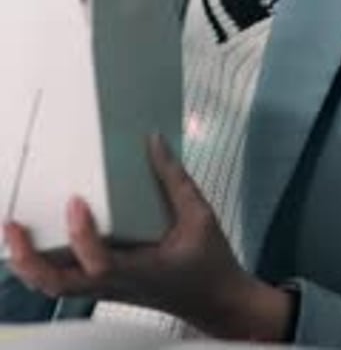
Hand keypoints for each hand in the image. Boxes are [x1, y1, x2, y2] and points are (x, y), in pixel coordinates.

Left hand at [3, 135, 293, 341]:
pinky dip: (43, 262)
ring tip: (15, 229)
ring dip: (29, 262)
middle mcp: (116, 284)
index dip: (82, 237)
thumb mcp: (200, 214)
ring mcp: (107, 289)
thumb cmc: (210, 261)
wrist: (217, 302)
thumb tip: (152, 141)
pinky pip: (66, 280)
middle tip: (14, 224)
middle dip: (29, 258)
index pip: (100, 264)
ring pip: (55, 286)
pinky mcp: (105, 285)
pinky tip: (37, 238)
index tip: (76, 202)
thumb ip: (174, 177)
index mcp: (140, 270)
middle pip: (59, 285)